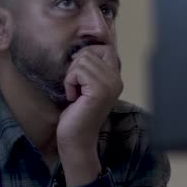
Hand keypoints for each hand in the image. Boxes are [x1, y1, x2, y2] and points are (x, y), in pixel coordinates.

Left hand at [56, 45, 122, 175]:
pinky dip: (69, 83)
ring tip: (75, 93)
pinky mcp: (99, 90)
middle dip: (75, 68)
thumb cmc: (76, 112)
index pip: (105, 48)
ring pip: (82, 60)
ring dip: (71, 76)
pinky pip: (77, 71)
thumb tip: (81, 48)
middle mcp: (117, 80)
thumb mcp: (86, 85)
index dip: (87, 55)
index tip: (79, 75)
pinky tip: (73, 98)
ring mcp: (110, 85)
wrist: (76, 138)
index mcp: (116, 77)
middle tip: (76, 88)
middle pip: (90, 52)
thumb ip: (90, 68)